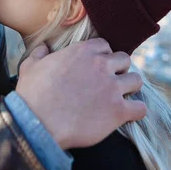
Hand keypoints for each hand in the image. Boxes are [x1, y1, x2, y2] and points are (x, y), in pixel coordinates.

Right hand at [16, 38, 146, 149]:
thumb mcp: (30, 66)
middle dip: (119, 70)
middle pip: (125, 60)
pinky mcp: (118, 111)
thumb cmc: (32, 95)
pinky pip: (140, 108)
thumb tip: (44, 47)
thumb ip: (39, 53)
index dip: (102, 57)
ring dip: (130, 88)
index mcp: (83, 52)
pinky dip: (136, 111)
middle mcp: (101, 65)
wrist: (37, 123)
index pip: (105, 46)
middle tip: (109, 83)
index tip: (96, 68)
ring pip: (136, 80)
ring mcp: (112, 87)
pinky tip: (127, 115)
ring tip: (120, 98)